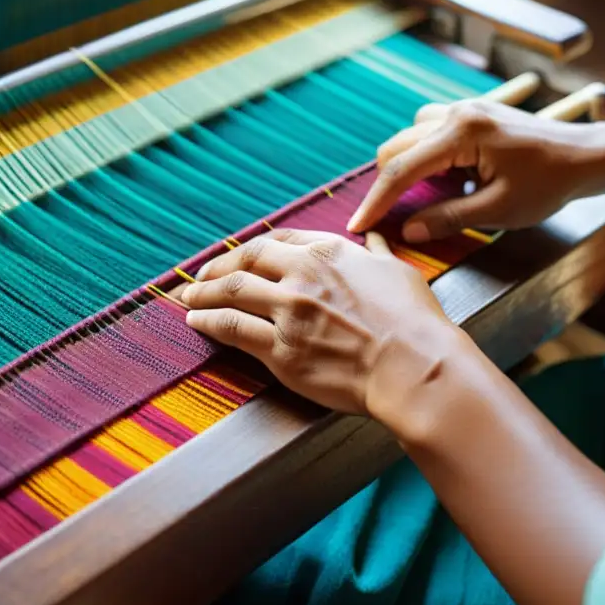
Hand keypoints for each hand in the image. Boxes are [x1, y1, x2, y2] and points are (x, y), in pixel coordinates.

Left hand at [180, 229, 474, 424]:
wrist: (415, 367)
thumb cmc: (416, 322)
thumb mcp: (398, 271)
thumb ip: (375, 253)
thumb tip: (372, 237)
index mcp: (330, 252)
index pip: (279, 240)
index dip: (253, 248)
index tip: (241, 255)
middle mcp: (303, 275)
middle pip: (246, 260)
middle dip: (218, 266)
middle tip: (200, 275)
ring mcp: (289, 312)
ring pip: (231, 292)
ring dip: (202, 293)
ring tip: (188, 298)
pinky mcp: (281, 350)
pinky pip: (232, 328)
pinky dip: (208, 322)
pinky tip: (196, 322)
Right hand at [346, 100, 604, 240]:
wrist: (588, 156)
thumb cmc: (550, 184)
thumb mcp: (498, 211)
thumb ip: (447, 217)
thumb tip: (404, 230)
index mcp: (461, 133)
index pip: (402, 170)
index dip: (376, 202)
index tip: (356, 228)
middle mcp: (456, 112)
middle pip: (396, 148)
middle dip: (388, 185)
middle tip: (390, 220)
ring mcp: (464, 109)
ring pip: (410, 137)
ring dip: (408, 168)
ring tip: (430, 197)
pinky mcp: (472, 113)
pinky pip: (429, 131)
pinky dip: (426, 156)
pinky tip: (448, 178)